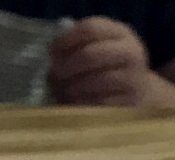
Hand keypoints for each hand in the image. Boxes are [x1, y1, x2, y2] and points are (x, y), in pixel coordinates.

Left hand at [50, 17, 174, 106]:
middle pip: (90, 54)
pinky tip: (76, 102)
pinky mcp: (129, 100)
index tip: (51, 52)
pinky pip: (97, 102)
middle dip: (66, 66)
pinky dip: (82, 103)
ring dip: (72, 87)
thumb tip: (54, 51)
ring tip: (65, 90)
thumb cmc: (104, 70)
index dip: (66, 40)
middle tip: (56, 75)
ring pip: (93, 80)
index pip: (90, 28)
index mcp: (119, 33)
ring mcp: (133, 76)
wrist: (135, 93)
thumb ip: (74, 47)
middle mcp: (130, 51)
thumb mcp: (93, 51)